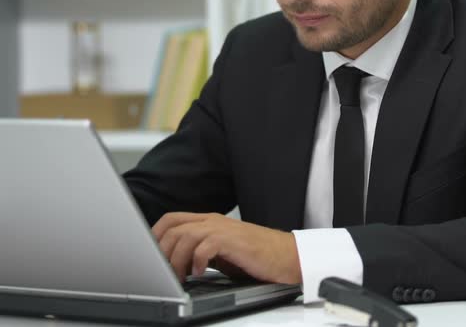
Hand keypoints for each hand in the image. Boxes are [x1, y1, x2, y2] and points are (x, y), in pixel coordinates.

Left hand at [152, 213, 302, 284]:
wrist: (287, 256)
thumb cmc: (256, 257)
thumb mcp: (221, 253)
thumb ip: (200, 252)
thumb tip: (175, 264)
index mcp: (208, 222)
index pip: (171, 220)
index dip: (154, 235)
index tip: (148, 255)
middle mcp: (213, 221)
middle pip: (173, 227)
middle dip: (161, 251)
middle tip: (162, 273)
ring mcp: (223, 229)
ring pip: (185, 236)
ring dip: (176, 259)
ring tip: (179, 277)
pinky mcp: (233, 240)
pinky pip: (204, 246)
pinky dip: (197, 261)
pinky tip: (200, 274)